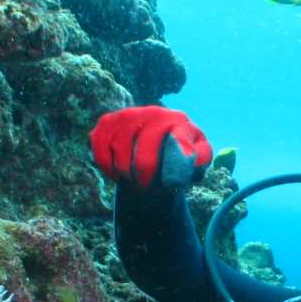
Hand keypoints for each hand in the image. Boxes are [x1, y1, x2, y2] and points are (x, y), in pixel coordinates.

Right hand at [89, 106, 211, 190]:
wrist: (154, 153)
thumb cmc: (179, 160)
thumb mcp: (197, 161)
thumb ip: (201, 160)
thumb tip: (190, 157)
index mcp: (179, 122)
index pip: (178, 142)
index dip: (172, 168)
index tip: (171, 185)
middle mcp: (154, 112)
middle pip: (145, 148)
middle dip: (144, 174)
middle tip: (146, 188)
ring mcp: (129, 114)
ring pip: (119, 146)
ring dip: (124, 171)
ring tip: (132, 181)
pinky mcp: (108, 121)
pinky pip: (99, 143)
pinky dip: (104, 164)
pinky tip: (115, 173)